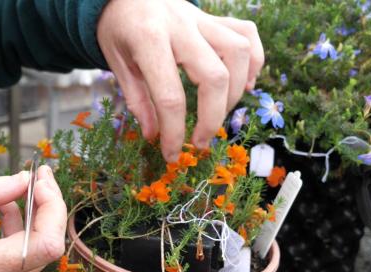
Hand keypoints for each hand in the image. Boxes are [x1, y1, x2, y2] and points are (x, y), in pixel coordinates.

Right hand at [0, 166, 65, 271]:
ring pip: (36, 254)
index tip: (42, 181)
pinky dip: (21, 233)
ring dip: (35, 219)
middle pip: (46, 249)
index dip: (53, 209)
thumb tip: (24, 180)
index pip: (45, 245)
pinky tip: (7, 210)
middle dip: (48, 208)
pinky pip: (21, 261)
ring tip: (18, 189)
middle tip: (39, 176)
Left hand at [97, 0, 264, 161]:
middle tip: (201, 140)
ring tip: (219, 113)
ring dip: (235, 92)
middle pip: (215, 77)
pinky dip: (254, 62)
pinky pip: (247, 34)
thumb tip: (154, 135)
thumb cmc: (118, 28)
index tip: (172, 154)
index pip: (169, 96)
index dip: (174, 132)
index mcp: (148, 40)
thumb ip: (136, 99)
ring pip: (238, 53)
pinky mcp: (214, 17)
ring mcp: (201, 19)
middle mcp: (180, 27)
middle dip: (213, 118)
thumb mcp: (116, 63)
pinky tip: (244, 84)